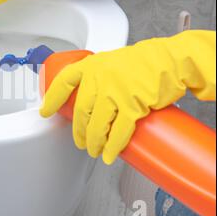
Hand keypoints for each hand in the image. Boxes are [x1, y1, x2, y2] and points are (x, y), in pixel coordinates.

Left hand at [40, 31, 215, 164]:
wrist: (171, 60)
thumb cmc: (142, 62)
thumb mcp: (111, 62)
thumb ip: (97, 77)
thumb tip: (86, 100)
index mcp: (91, 66)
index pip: (63, 82)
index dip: (52, 99)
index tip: (45, 112)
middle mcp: (100, 78)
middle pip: (80, 111)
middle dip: (78, 131)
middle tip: (80, 141)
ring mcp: (115, 91)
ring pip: (96, 124)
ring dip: (93, 142)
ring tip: (94, 150)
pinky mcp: (133, 104)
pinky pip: (118, 131)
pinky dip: (112, 146)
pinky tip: (109, 154)